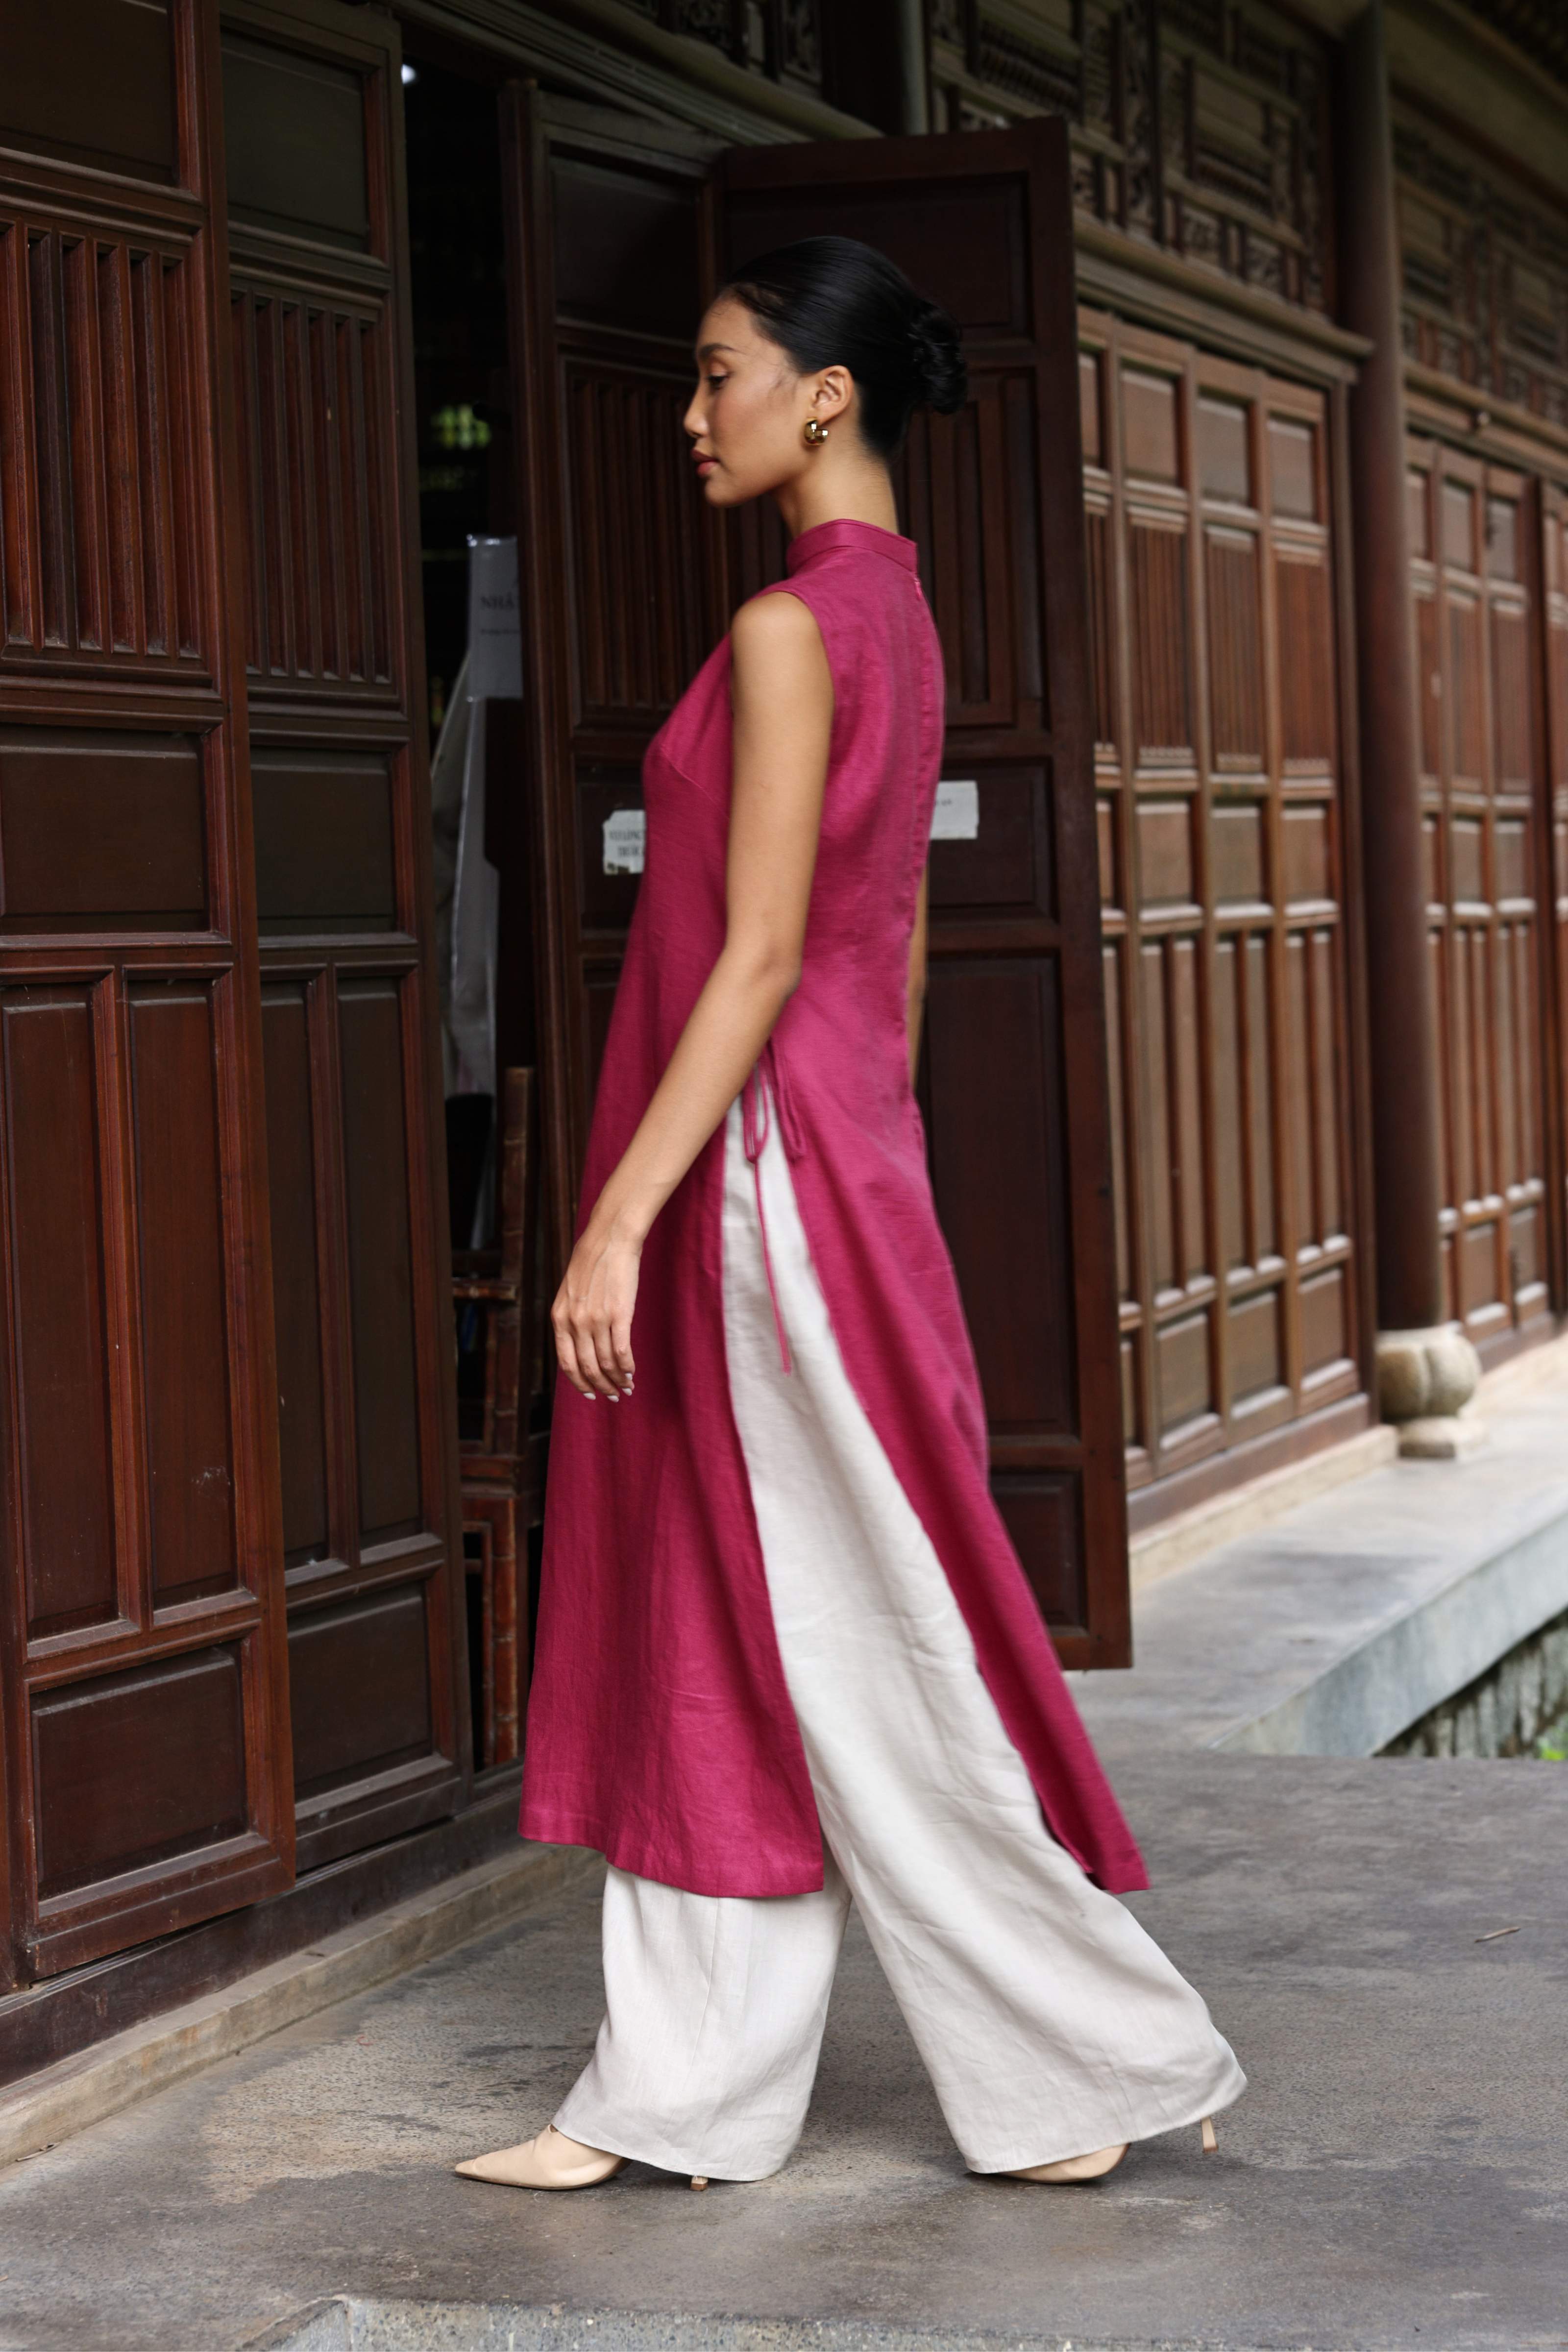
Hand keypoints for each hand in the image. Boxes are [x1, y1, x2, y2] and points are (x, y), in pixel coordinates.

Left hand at [551, 1215, 639, 1400]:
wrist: (609, 1240)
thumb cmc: (591, 1264)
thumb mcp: (569, 1293)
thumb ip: (571, 1320)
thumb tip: (581, 1348)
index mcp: (559, 1318)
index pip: (567, 1364)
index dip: (580, 1384)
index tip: (591, 1394)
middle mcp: (575, 1322)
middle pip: (587, 1368)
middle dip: (601, 1387)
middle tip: (614, 1395)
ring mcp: (596, 1319)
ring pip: (606, 1363)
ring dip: (618, 1380)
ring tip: (628, 1386)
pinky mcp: (619, 1314)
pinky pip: (622, 1352)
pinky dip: (628, 1367)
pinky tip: (633, 1372)